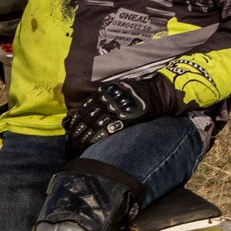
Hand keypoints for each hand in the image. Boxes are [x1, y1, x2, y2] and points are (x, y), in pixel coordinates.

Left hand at [66, 74, 187, 150]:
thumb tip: (89, 107)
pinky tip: (94, 140)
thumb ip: (106, 96)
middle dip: (82, 127)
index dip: (79, 116)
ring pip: (99, 122)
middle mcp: (111, 99)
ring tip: (81, 141)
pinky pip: (111, 127)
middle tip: (74, 136)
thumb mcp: (119, 89)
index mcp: (107, 92)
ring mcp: (119, 108)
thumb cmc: (138, 92)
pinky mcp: (128, 117)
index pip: (88, 105)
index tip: (72, 125)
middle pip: (91, 115)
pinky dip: (101, 134)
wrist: (158, 93)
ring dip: (89, 133)